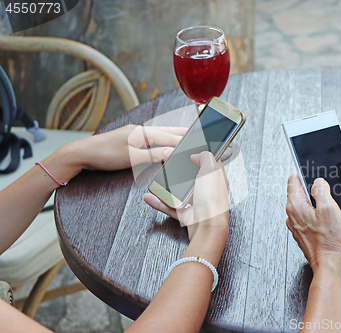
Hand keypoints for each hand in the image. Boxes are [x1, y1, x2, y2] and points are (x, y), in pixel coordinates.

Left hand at [65, 124, 186, 171]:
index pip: (169, 137)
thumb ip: (153, 155)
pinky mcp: (128, 139)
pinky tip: (164, 142)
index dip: (184, 141)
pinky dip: (162, 139)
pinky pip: (151, 137)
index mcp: (142, 133)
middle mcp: (139, 131)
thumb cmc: (103, 155)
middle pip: (167, 131)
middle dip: (182, 132)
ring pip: (159, 133)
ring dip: (173, 135)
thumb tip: (171, 151)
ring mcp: (133, 134)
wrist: (81, 154)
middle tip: (198, 133)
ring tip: (185, 136)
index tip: (198, 142)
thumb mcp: (131, 158)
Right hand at [144, 151, 228, 240]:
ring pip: (178, 193)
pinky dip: (159, 202)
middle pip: (191, 178)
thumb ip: (205, 157)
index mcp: (216, 179)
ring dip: (166, 188)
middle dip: (179, 173)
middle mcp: (207, 191)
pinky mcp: (185, 214)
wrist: (207, 226)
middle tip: (168, 167)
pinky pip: (169, 206)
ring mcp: (196, 203)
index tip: (188, 154)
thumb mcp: (211, 170)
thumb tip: (197, 154)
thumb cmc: (213, 200)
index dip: (200, 158)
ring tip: (156, 181)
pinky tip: (151, 197)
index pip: (209, 165)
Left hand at [286, 174, 340, 272]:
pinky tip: (329, 220)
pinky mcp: (304, 233)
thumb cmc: (331, 243)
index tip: (315, 175)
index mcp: (295, 206)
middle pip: (300, 192)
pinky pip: (309, 217)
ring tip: (331, 208)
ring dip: (317, 203)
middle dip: (313, 189)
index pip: (293, 180)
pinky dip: (318, 215)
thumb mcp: (330, 208)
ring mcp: (297, 225)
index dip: (305, 174)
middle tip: (328, 192)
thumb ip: (321, 190)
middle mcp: (292, 215)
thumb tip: (318, 182)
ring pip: (305, 205)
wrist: (331, 265)